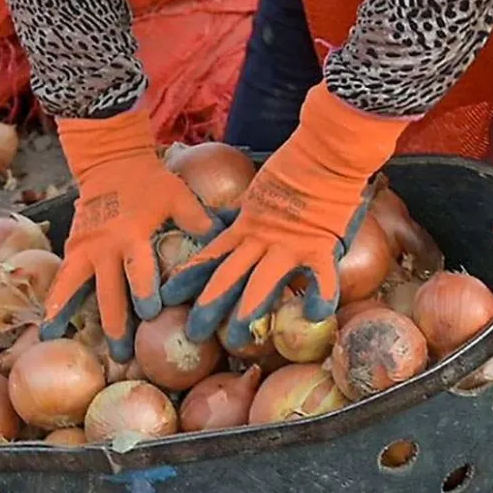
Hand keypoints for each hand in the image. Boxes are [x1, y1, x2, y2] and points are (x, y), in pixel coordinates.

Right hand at [41, 108, 222, 360]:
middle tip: (121, 353)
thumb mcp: (178, 196)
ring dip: (71, 315)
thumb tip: (227, 241)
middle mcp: (105, 245)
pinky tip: (50, 328)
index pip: (139, 269)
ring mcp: (85, 248)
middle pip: (108, 290)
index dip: (145, 291)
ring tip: (64, 342)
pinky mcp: (72, 248)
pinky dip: (56, 303)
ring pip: (75, 287)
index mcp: (132, 234)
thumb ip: (199, 221)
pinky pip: (62, 279)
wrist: (111, 162)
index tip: (151, 314)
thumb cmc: (150, 183)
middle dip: (115, 323)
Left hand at [161, 82, 410, 346]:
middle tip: (193, 333)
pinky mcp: (318, 247)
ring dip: (246, 313)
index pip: (209, 255)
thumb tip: (221, 221)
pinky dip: (321, 297)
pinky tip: (314, 316)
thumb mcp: (256, 193)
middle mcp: (260, 241)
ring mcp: (288, 246)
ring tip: (235, 340)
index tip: (169, 297)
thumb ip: (240, 212)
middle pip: (227, 277)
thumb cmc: (292, 168)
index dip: (188, 278)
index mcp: (244, 227)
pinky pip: (321, 278)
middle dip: (208, 307)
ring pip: (261, 285)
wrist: (323, 152)